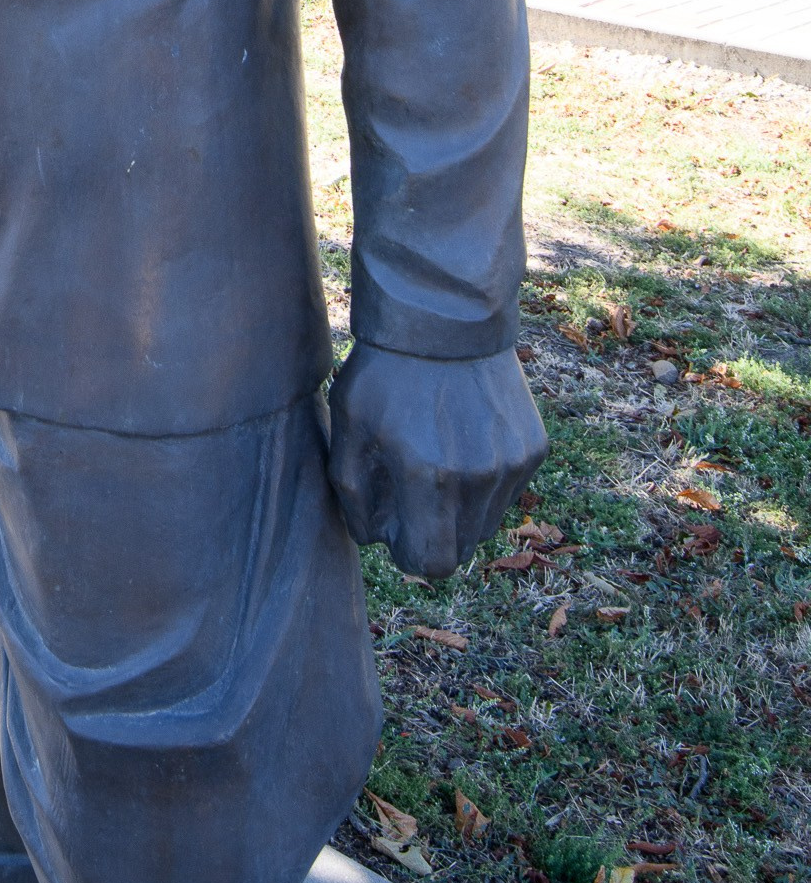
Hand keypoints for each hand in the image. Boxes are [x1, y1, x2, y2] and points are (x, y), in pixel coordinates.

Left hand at [326, 342, 547, 579]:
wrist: (446, 318)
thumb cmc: (386, 372)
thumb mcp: (349, 426)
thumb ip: (354, 495)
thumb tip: (375, 540)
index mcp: (428, 477)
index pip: (431, 564)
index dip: (409, 551)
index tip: (396, 524)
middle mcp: (478, 478)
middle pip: (461, 549)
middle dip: (434, 530)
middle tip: (413, 485)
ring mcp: (511, 463)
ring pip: (486, 522)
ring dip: (461, 507)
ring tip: (438, 456)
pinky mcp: (533, 448)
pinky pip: (508, 491)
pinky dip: (486, 480)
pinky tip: (465, 438)